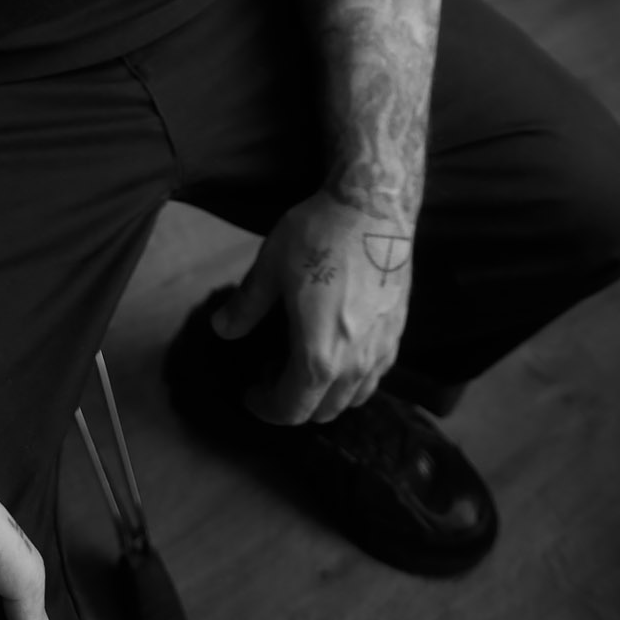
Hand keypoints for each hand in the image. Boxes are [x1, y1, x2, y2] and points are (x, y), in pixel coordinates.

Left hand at [213, 190, 413, 426]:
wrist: (375, 208)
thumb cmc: (318, 236)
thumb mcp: (270, 268)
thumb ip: (246, 306)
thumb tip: (221, 330)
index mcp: (319, 358)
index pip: (291, 409)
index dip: (265, 408)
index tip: (250, 393)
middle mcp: (355, 366)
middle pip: (323, 411)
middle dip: (293, 403)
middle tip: (271, 373)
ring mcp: (382, 352)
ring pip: (353, 399)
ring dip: (326, 395)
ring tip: (304, 363)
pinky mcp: (398, 334)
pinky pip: (376, 376)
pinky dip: (352, 378)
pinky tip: (339, 348)